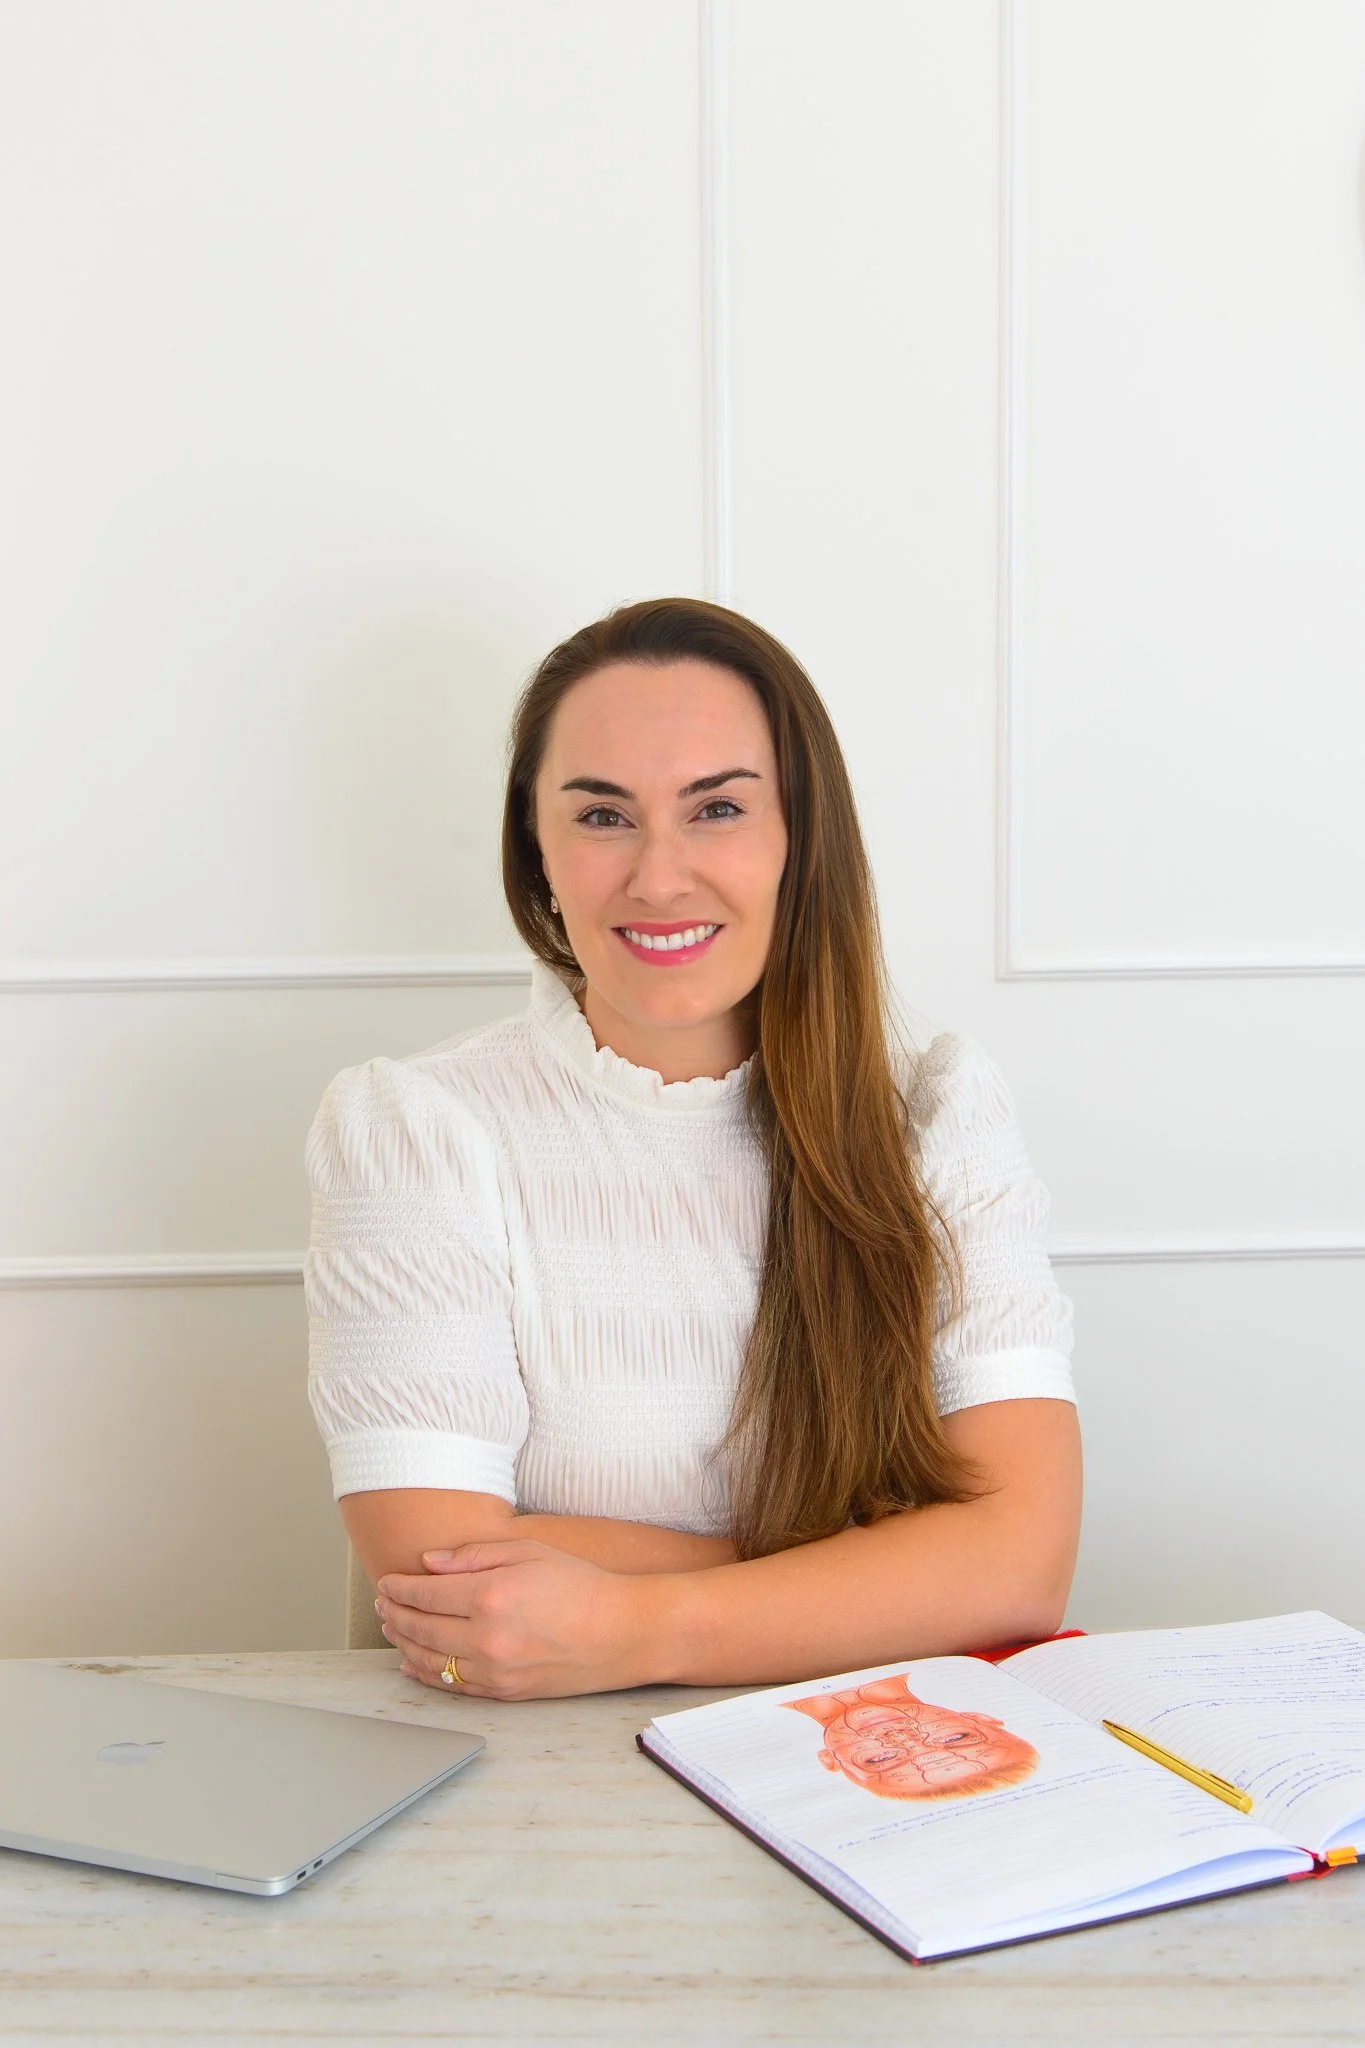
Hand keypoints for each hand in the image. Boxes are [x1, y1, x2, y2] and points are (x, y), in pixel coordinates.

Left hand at [374, 1539, 653, 1699]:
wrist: (622, 1632)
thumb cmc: (580, 1584)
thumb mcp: (529, 1551)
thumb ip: (474, 1555)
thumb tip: (428, 1563)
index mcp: (490, 1595)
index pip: (424, 1593)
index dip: (398, 1587)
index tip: (386, 1582)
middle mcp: (486, 1636)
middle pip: (419, 1628)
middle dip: (394, 1614)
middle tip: (382, 1603)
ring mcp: (494, 1670)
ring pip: (428, 1661)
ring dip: (402, 1644)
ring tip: (391, 1628)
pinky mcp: (504, 1693)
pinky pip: (451, 1686)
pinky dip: (424, 1674)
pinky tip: (412, 1662)